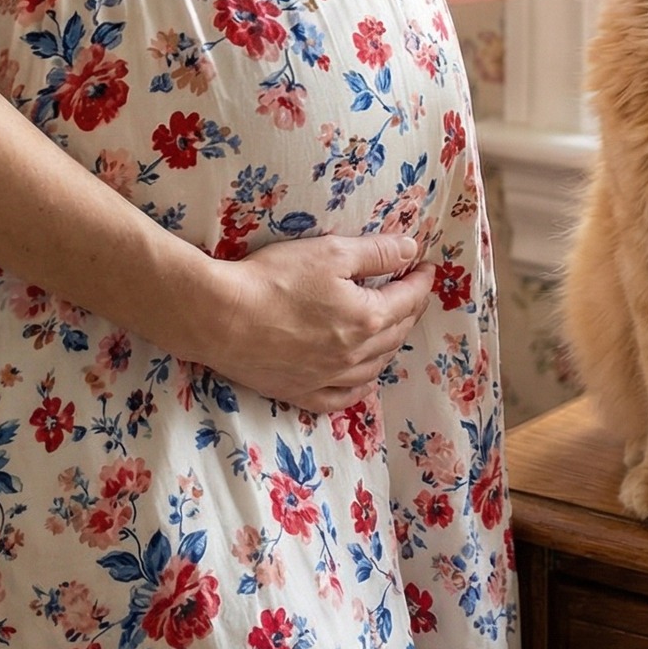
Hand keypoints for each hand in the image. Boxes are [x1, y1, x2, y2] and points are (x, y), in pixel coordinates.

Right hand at [197, 232, 434, 411]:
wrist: (222, 317)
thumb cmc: (275, 278)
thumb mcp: (331, 252)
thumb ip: (376, 252)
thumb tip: (412, 251)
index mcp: (367, 318)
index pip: (406, 298)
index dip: (420, 280)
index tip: (426, 267)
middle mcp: (355, 354)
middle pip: (394, 333)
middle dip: (409, 310)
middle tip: (412, 293)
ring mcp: (327, 378)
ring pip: (374, 367)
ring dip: (390, 346)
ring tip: (392, 330)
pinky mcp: (300, 392)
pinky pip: (341, 397)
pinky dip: (359, 387)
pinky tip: (362, 380)